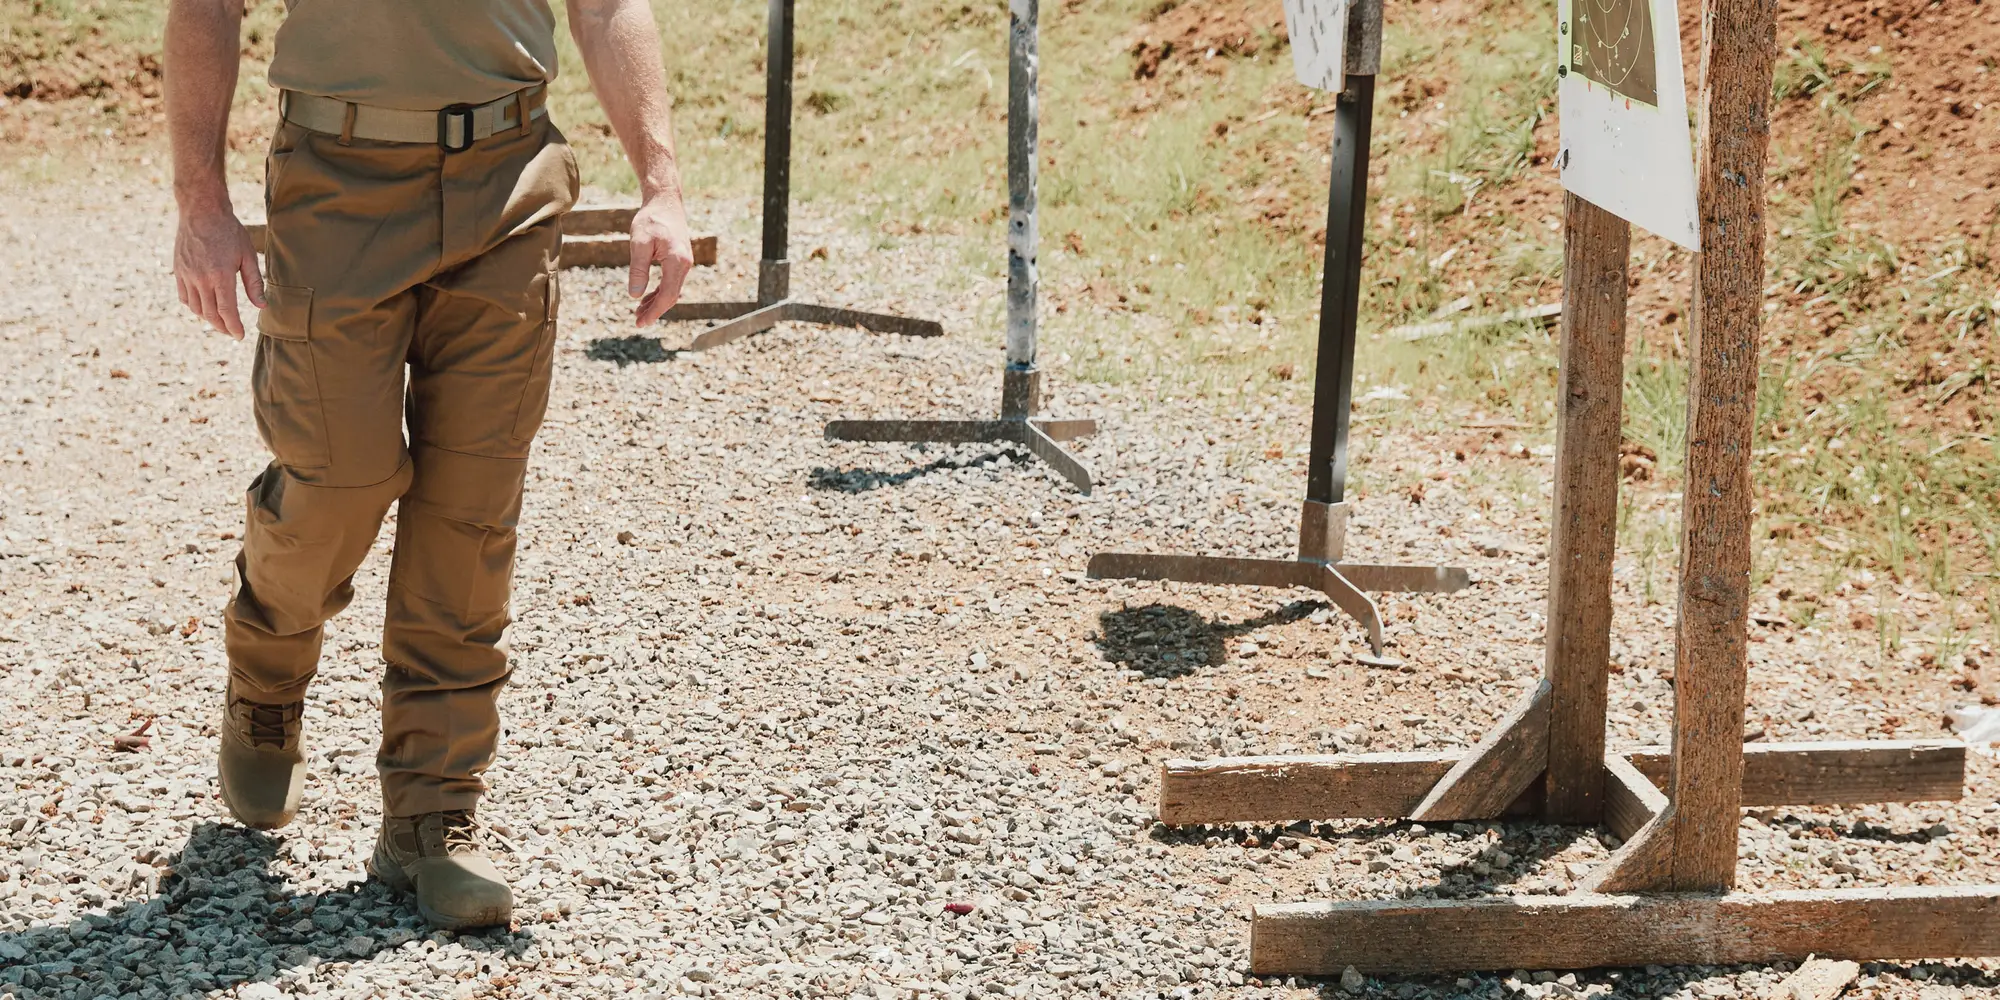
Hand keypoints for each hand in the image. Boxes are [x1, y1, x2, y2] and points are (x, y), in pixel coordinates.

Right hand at [173, 204, 263, 339]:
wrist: (201, 211)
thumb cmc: (229, 231)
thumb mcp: (248, 255)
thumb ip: (254, 282)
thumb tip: (261, 306)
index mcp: (220, 276)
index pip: (227, 311)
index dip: (234, 327)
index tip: (240, 336)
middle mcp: (200, 278)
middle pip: (210, 314)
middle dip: (222, 327)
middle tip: (232, 333)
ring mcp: (187, 275)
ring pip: (195, 308)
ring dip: (208, 319)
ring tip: (220, 322)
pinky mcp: (178, 270)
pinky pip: (184, 296)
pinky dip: (193, 307)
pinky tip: (203, 308)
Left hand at [627, 195, 693, 326]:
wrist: (665, 201)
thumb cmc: (651, 219)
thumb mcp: (639, 243)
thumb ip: (638, 269)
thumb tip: (635, 295)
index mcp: (677, 261)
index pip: (667, 295)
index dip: (654, 311)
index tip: (641, 322)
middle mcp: (685, 264)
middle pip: (671, 296)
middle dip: (655, 311)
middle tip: (638, 322)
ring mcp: (684, 263)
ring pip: (672, 291)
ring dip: (657, 303)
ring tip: (639, 313)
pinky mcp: (680, 260)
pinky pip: (671, 282)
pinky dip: (659, 292)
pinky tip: (646, 297)